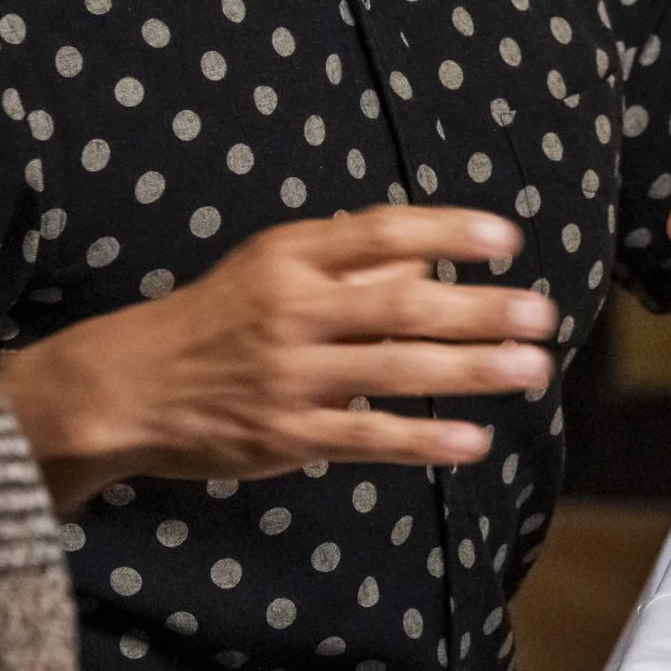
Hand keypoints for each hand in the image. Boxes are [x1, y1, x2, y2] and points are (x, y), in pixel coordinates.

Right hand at [0, 205, 557, 511]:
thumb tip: (428, 259)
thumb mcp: (268, 267)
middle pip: (402, 304)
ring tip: (531, 369)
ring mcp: (290, 376)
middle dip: (480, 309)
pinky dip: (424, 439)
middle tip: (541, 313)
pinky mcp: (287, 435)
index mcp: (289, 257)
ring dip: (472, 370)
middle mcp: (292, 310)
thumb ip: (345, 262)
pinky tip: (473, 439)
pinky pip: (369, 438)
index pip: (381, 232)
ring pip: (396, 369)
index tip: (507, 239)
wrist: (129, 387)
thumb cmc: (212, 318)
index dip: (447, 231)